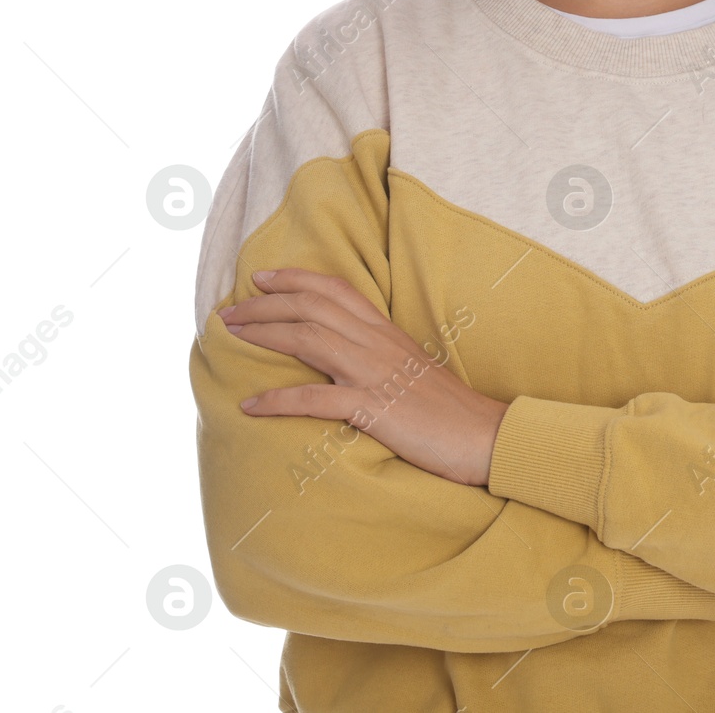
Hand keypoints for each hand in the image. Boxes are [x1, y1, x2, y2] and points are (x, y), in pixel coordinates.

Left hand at [219, 267, 507, 486]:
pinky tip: (250, 405)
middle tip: (231, 308)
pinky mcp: (373, 408)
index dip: (296, 279)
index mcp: (387, 332)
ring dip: (264, 334)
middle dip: (267, 303)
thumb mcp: (412, 369)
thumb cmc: (449, 409)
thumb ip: (380, 355)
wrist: (483, 436)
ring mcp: (375, 374)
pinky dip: (277, 401)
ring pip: (309, 338)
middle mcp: (378, 344)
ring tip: (231, 336)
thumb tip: (347, 354)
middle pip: (314, 307)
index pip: (337, 290)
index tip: (262, 278)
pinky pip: (315, 399)